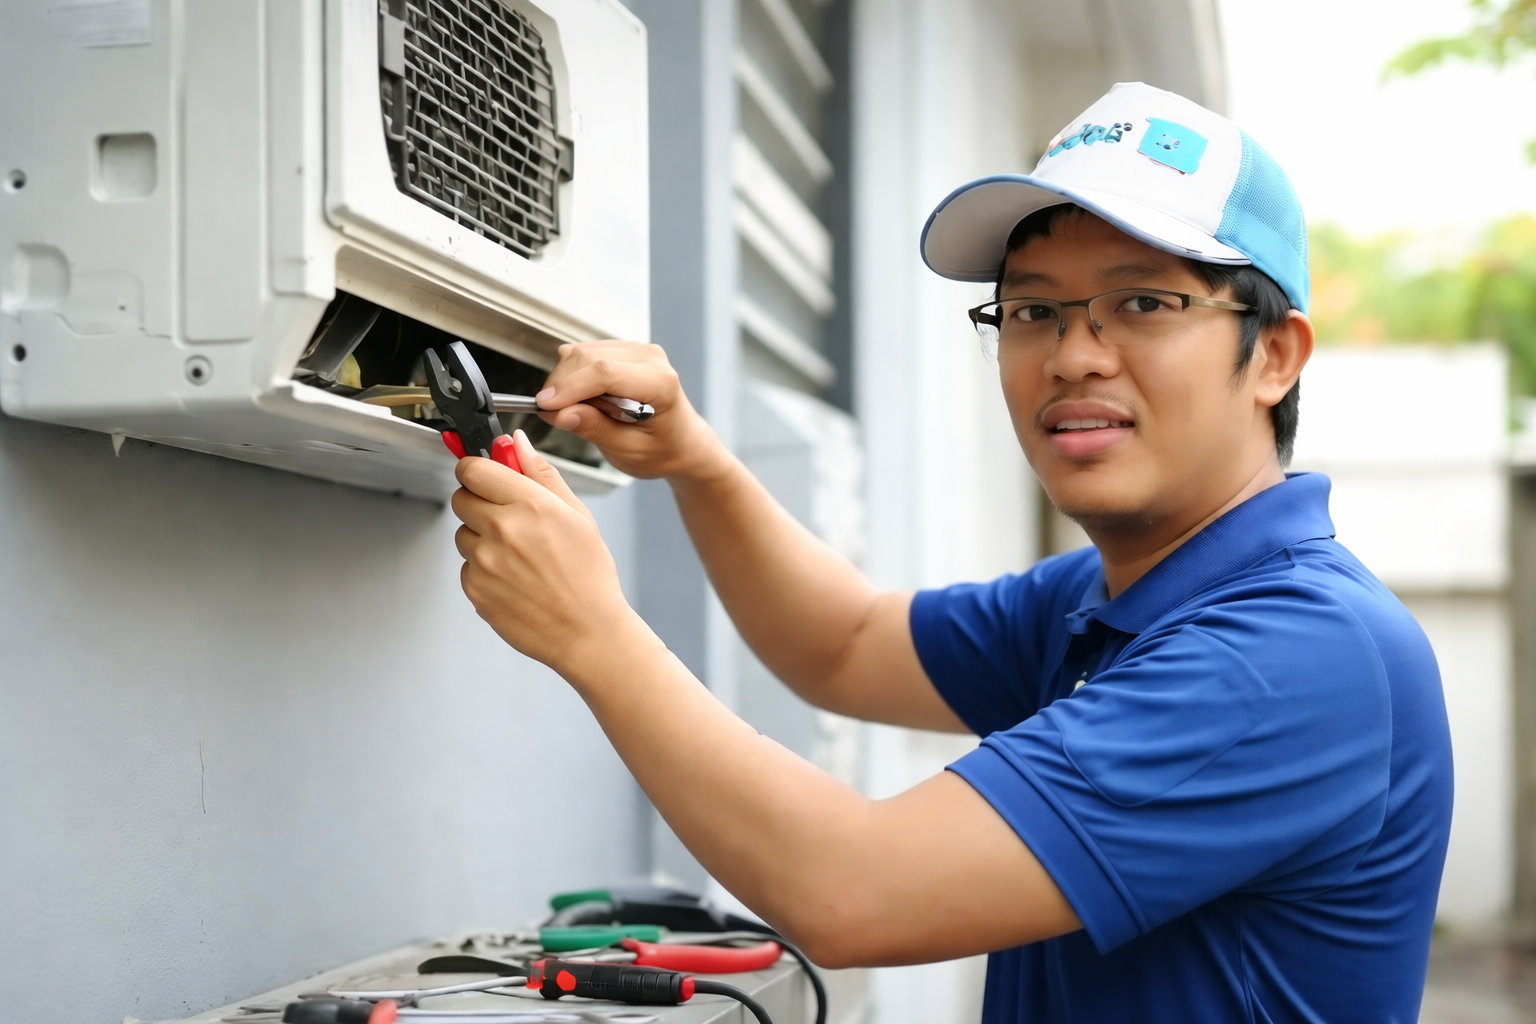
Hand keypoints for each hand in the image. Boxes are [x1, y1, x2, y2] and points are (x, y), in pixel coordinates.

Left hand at [451, 430, 640, 671]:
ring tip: (518, 556)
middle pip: (461, 498)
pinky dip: (483, 569)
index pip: (473, 468)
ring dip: (481, 538)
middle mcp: (502, 530)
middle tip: (508, 519)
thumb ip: (541, 474)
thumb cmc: (589, 577)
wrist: (587, 631)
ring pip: (463, 534)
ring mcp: (484, 561)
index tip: (484, 476)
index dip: (477, 470)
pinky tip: (514, 578)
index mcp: (529, 505)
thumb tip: (517, 443)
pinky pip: (467, 566)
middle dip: (479, 502)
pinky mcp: (475, 589)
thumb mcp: (577, 515)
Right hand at [535, 341, 730, 482]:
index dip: (569, 387)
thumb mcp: (628, 450)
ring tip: (577, 411)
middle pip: (588, 358)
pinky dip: (574, 376)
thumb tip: (559, 412)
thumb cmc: (662, 449)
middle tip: (551, 414)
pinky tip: (585, 398)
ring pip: (582, 352)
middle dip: (561, 385)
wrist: (682, 443)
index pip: (604, 372)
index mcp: (660, 383)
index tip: (544, 405)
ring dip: (566, 381)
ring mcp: (637, 350)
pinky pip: (585, 354)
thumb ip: (594, 429)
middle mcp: (650, 358)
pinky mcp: (623, 350)